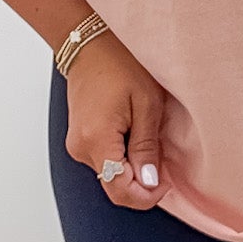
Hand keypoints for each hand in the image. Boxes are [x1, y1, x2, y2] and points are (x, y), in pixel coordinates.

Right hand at [63, 31, 170, 210]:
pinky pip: (104, 162)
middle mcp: (81, 148)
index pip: (120, 191)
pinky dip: (122, 158)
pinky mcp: (79, 141)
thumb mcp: (146, 104)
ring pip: (110, 176)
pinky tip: (133, 134)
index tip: (165, 183)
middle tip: (161, 156)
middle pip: (114, 186)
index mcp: (97, 140)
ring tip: (146, 136)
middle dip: (141, 182)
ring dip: (132, 168)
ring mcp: (77, 145)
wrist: (91, 45)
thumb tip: (149, 183)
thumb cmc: (120, 65)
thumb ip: (146, 147)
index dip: (146, 196)